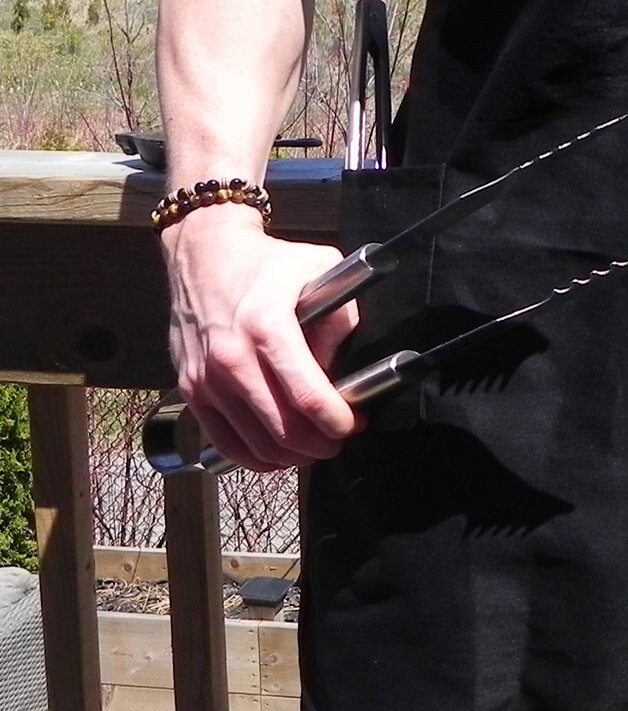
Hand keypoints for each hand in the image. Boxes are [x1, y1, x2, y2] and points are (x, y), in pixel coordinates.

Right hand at [161, 207, 359, 471]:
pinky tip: (277, 454)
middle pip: (282, 429)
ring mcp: (206, 377)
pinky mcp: (190, 388)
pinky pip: (223, 441)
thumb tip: (336, 370)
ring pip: (254, 443)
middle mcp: (231, 357)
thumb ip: (339, 320)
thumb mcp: (319, 270)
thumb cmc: (266, 263)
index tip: (354, 425)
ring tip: (312, 448)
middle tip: (338, 441)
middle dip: (319, 445)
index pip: (307, 396)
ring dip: (290, 456)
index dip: (337, 421)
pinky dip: (254, 457)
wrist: (203, 253)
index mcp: (267, 326)